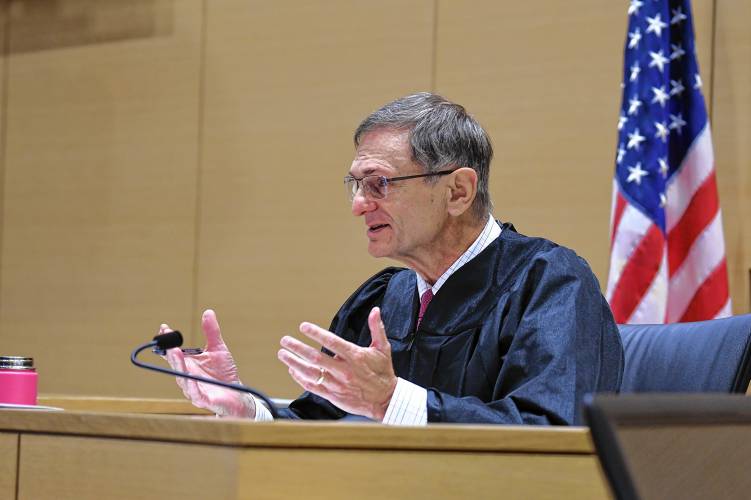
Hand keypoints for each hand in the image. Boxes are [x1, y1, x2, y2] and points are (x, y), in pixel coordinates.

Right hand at [159, 309, 255, 417]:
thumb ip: (212, 332)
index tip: (164, 328)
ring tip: (175, 351)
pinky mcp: (202, 399)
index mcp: (188, 364)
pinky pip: (194, 392)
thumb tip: (208, 312)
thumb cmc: (224, 373)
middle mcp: (187, 376)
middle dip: (170, 351)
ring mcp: (193, 388)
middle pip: (175, 363)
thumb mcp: (218, 348)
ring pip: (182, 377)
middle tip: (166, 338)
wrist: (237, 394)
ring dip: (178, 364)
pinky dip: (190, 385)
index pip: (173, 352)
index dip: (167, 341)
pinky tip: (188, 376)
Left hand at [277, 307, 396, 419]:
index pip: (332, 342)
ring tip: (283, 354)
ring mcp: (337, 384)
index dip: (316, 334)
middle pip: (316, 358)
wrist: (386, 400)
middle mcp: (344, 371)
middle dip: (298, 348)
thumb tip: (376, 310)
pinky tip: (292, 370)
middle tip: (285, 340)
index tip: (303, 327)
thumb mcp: (383, 348)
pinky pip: (313, 386)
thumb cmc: (383, 372)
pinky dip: (300, 378)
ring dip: (294, 363)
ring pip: (311, 373)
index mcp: (355, 356)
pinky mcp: (333, 395)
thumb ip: (377, 328)